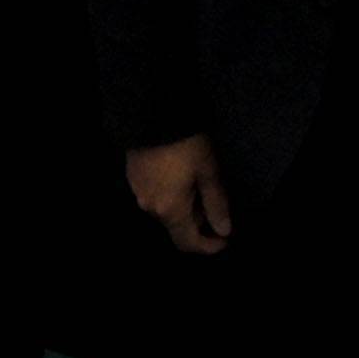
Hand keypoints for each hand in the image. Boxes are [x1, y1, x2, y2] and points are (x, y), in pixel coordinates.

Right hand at [126, 133, 232, 253]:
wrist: (150, 112)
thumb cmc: (186, 143)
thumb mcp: (209, 170)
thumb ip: (217, 203)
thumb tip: (225, 229)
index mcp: (169, 210)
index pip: (188, 243)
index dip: (208, 246)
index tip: (226, 239)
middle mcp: (149, 207)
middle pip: (177, 226)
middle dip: (199, 221)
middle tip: (217, 202)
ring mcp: (138, 192)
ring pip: (166, 211)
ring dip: (186, 207)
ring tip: (202, 184)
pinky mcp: (132, 177)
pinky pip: (156, 196)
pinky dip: (172, 194)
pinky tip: (183, 175)